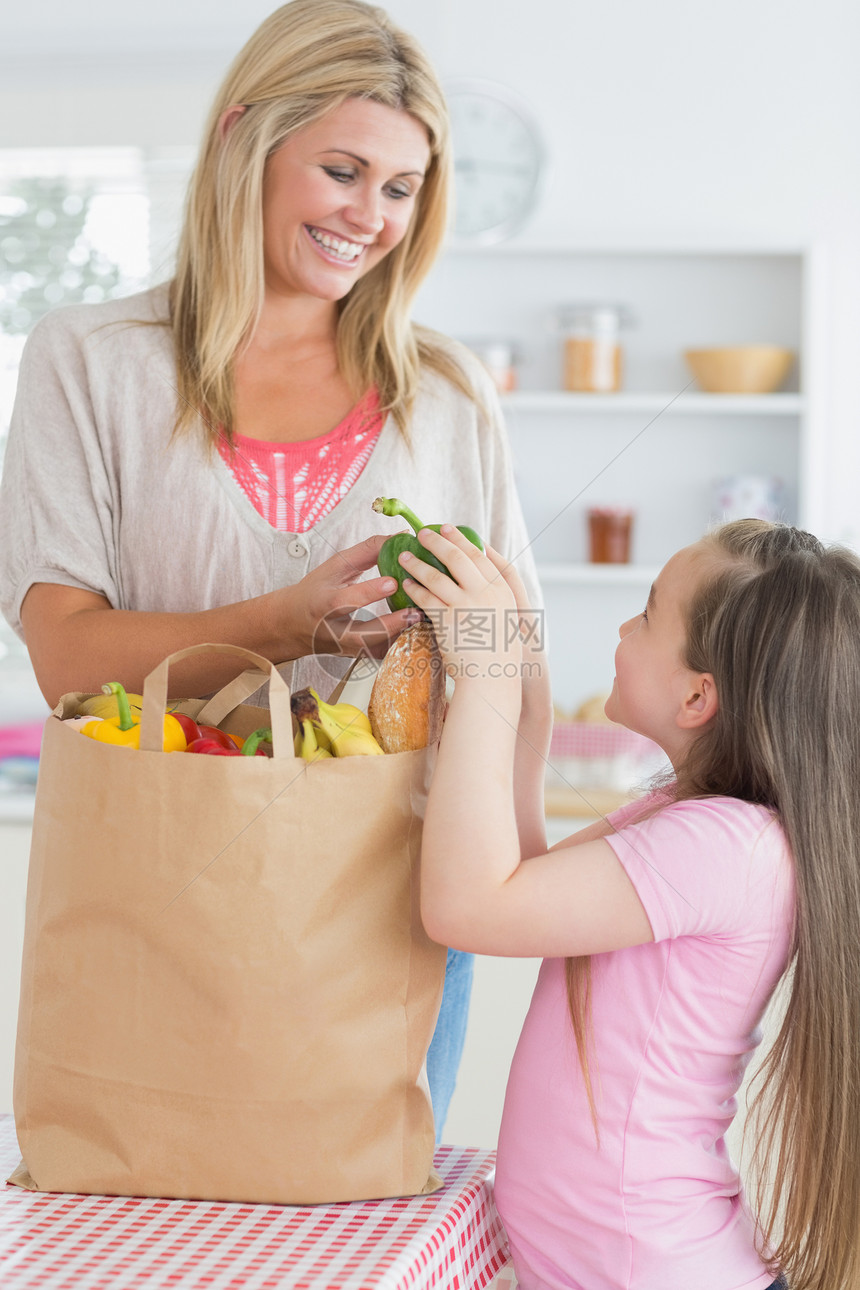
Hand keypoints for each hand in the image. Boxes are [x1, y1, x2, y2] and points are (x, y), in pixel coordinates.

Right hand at [284, 534, 419, 659]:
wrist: (293, 624)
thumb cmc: (316, 591)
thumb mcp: (335, 566)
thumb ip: (367, 551)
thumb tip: (400, 537)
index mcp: (323, 604)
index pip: (345, 601)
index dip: (369, 593)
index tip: (393, 582)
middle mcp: (334, 631)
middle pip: (363, 634)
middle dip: (390, 625)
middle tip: (415, 611)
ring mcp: (348, 648)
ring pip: (377, 649)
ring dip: (402, 635)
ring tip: (424, 619)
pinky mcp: (359, 656)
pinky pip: (383, 653)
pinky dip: (401, 643)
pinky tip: (418, 629)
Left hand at [398, 525, 521, 683]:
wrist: (492, 678)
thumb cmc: (498, 654)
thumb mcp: (505, 619)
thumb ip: (493, 598)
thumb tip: (477, 583)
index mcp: (503, 589)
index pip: (482, 556)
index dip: (463, 540)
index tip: (450, 530)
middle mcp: (486, 592)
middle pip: (459, 557)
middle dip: (439, 541)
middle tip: (423, 533)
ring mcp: (466, 604)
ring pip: (437, 574)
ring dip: (418, 562)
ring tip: (404, 556)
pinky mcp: (447, 618)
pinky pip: (426, 596)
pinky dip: (414, 587)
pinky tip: (406, 583)